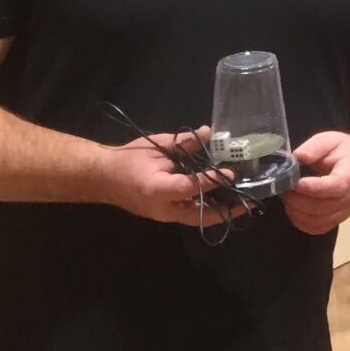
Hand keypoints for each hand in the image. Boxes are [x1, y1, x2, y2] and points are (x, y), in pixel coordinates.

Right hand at [97, 130, 249, 228]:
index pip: (190, 187)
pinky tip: (222, 199)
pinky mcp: (163, 215)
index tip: (229, 172)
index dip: (211, 180)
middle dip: (224, 211)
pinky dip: (205, 209)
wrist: (101, 177)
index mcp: (157, 189)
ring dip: (218, 212)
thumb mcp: (156, 146)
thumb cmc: (127, 160)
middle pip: (198, 216)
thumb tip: (209, 132)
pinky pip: (188, 215)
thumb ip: (183, 143)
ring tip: (241, 203)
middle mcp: (162, 208)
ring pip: (195, 218)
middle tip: (248, 204)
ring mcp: (162, 215)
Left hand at [283, 131, 349, 235]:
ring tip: (287, 197)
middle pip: (322, 207)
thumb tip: (297, 157)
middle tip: (283, 188)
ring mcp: (344, 211)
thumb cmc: (341, 151)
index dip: (313, 188)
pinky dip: (300, 222)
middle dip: (297, 200)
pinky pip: (316, 228)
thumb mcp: (329, 140)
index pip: (335, 187)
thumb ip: (314, 147)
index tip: (295, 183)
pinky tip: (293, 209)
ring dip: (296, 211)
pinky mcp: (336, 220)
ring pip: (317, 221)